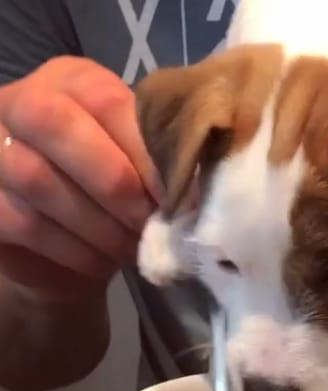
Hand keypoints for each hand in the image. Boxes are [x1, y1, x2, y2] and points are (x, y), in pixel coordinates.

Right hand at [0, 56, 158, 297]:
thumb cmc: (115, 195)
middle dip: (114, 182)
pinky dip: (76, 249)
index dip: (144, 150)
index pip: (105, 99)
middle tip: (150, 221)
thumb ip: (159, 163)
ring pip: (38, 178)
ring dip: (98, 223)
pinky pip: (26, 224)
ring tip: (134, 246)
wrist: (70, 246)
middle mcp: (23, 102)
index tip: (179, 195)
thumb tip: (195, 188)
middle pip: (55, 123)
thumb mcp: (141, 167)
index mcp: (72, 82)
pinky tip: (104, 261)